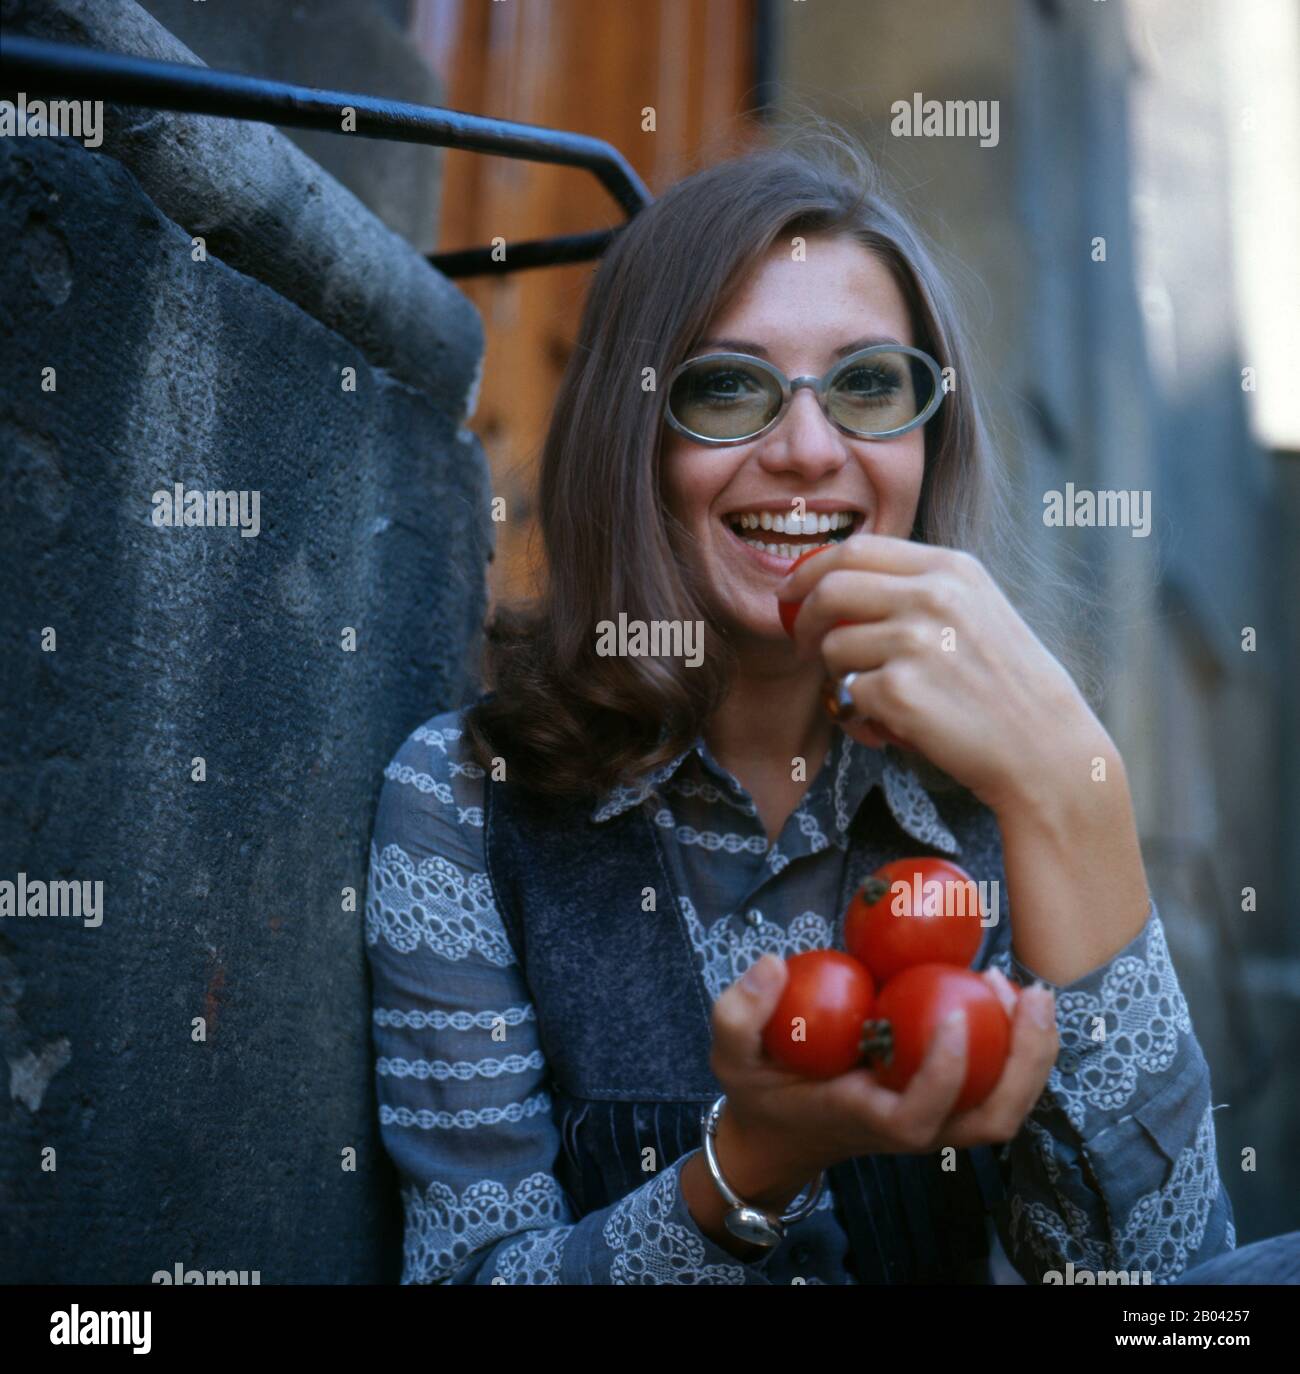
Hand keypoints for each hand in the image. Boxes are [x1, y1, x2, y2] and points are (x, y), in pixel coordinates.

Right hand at [710, 952, 1058, 1178]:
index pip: (916, 1114)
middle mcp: (910, 1130)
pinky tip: (1010, 997)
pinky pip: (996, 1087)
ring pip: (1003, 1108)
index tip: (958, 1015)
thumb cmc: (760, 1092)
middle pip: (988, 1121)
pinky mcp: (943, 1106)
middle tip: (1027, 994)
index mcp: (862, 1118)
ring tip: (1032, 991)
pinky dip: (1018, 1049)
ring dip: (1031, 1055)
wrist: (780, 1136)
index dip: (945, 1072)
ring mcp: (933, 1123)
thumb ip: (738, 1012)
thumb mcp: (731, 1054)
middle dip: (1022, 1063)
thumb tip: (773, 964)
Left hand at [780, 531, 1109, 813]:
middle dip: (804, 619)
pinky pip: (846, 695)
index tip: (791, 593)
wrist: (1044, 748)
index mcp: (951, 569)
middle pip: (829, 588)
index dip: (810, 570)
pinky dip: (856, 716)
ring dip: (838, 676)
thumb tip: (833, 583)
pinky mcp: (899, 690)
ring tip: (875, 700)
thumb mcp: (975, 610)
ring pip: (833, 647)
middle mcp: (933, 596)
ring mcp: (915, 641)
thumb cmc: (1005, 687)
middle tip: (804, 646)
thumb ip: (916, 589)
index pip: (855, 549)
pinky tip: (888, 729)